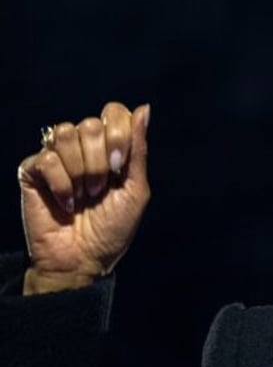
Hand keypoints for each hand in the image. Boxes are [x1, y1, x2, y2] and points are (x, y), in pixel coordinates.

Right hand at [17, 102, 150, 294]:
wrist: (84, 259)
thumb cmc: (112, 228)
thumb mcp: (135, 189)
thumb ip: (138, 149)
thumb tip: (145, 108)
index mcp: (109, 147)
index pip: (113, 112)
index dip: (119, 134)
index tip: (119, 167)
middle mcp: (82, 147)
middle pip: (91, 124)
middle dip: (100, 160)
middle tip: (100, 189)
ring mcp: (56, 157)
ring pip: (66, 134)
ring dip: (81, 171)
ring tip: (83, 195)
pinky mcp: (33, 171)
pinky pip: (47, 158)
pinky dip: (62, 184)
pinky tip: (66, 203)